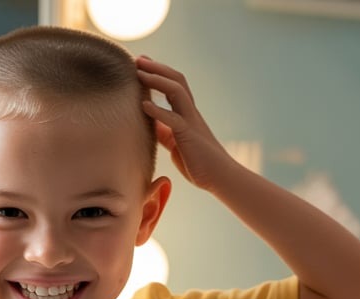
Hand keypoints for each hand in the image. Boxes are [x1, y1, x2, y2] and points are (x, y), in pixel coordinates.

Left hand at [135, 56, 235, 191]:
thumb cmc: (200, 164)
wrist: (221, 178)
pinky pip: (173, 118)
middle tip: (138, 59)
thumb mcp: (176, 144)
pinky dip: (158, 110)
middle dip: (156, 67)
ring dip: (157, 79)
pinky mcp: (189, 135)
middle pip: (176, 80)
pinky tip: (144, 105)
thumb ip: (164, 133)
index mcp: (187, 114)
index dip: (158, 72)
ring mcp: (191, 122)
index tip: (142, 63)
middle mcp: (190, 113)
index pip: (173, 85)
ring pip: (176, 90)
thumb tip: (150, 125)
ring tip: (139, 73)